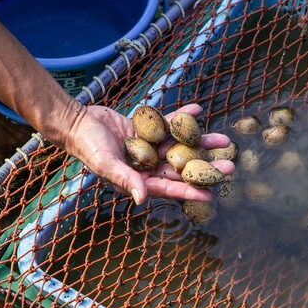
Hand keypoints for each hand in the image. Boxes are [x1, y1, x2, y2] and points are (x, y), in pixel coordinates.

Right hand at [63, 103, 233, 203]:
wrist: (77, 122)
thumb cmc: (88, 147)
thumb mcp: (106, 164)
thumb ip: (126, 179)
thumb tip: (143, 199)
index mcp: (140, 179)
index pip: (170, 187)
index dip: (191, 191)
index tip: (213, 195)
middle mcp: (149, 165)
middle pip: (183, 167)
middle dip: (206, 166)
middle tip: (230, 165)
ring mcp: (151, 146)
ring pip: (182, 145)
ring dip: (202, 141)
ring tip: (224, 139)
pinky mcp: (149, 129)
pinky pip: (169, 123)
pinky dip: (182, 116)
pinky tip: (198, 109)